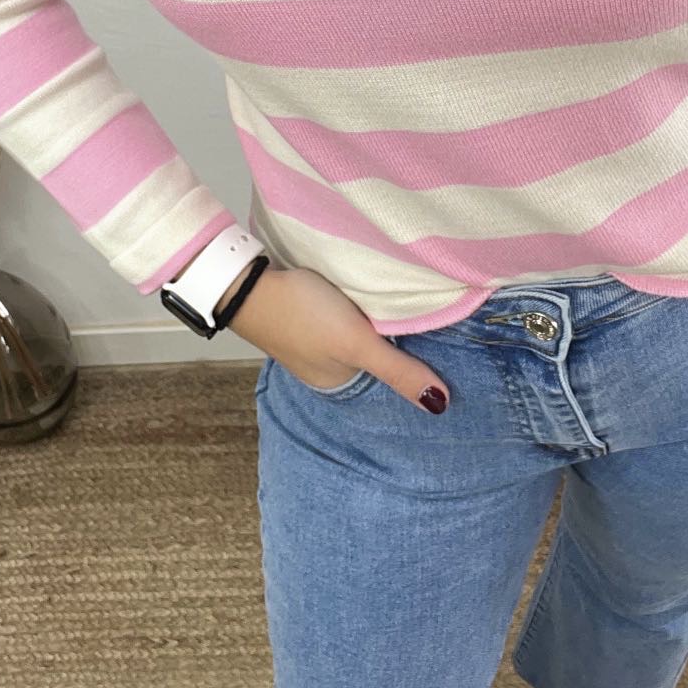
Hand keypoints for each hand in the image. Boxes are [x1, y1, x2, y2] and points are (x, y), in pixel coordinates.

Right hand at [218, 263, 449, 412]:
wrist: (247, 283)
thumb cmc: (303, 315)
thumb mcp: (356, 342)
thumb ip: (396, 370)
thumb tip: (440, 405)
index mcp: (336, 381)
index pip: (385, 375)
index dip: (409, 359)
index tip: (439, 340)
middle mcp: (324, 366)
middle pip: (371, 354)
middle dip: (393, 339)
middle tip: (427, 314)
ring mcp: (312, 340)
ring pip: (357, 334)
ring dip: (373, 322)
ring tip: (401, 302)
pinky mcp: (304, 313)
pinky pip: (341, 316)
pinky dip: (355, 308)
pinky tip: (365, 295)